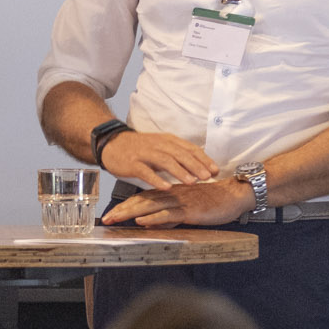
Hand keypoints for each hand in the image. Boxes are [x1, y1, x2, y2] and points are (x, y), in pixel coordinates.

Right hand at [97, 131, 218, 188]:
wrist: (113, 143)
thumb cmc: (141, 148)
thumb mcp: (162, 147)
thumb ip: (179, 155)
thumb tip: (200, 167)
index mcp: (168, 141)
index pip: (190, 149)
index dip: (204, 159)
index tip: (215, 170)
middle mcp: (159, 145)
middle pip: (180, 154)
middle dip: (196, 166)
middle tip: (208, 177)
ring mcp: (145, 154)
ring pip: (166, 161)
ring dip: (180, 172)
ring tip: (192, 182)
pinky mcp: (133, 163)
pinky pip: (146, 172)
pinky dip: (157, 179)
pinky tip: (166, 187)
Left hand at [102, 178, 252, 227]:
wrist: (234, 195)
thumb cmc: (214, 203)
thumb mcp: (188, 210)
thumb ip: (171, 216)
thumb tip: (155, 224)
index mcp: (171, 193)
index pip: (143, 198)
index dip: (125, 206)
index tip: (111, 215)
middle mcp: (172, 195)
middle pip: (141, 201)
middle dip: (121, 210)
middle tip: (106, 219)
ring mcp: (180, 202)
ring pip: (150, 206)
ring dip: (130, 212)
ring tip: (115, 219)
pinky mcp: (189, 210)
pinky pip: (168, 213)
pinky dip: (153, 217)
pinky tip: (142, 221)